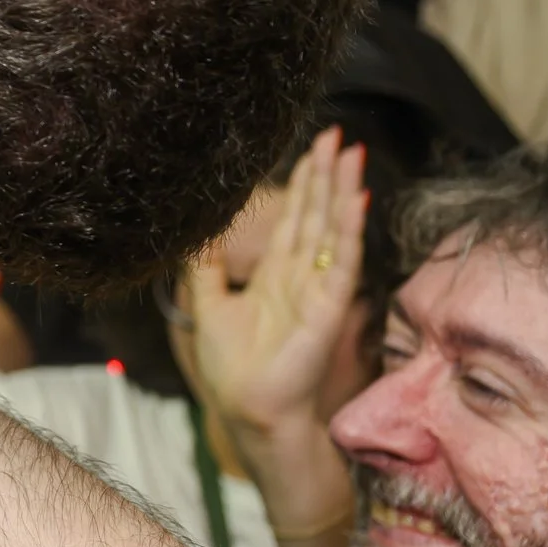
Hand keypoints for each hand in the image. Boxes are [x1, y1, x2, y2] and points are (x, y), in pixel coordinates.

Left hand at [181, 127, 364, 514]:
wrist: (247, 410)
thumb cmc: (232, 369)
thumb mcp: (207, 306)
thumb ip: (203, 270)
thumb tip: (191, 234)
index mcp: (275, 276)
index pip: (294, 220)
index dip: (302, 185)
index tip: (309, 147)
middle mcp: (301, 277)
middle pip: (317, 216)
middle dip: (326, 176)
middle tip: (338, 135)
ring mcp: (318, 290)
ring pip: (331, 230)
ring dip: (342, 191)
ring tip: (352, 153)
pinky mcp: (327, 308)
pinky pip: (340, 262)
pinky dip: (347, 232)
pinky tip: (356, 202)